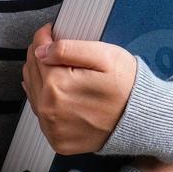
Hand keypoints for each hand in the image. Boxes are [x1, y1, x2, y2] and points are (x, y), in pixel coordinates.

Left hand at [21, 21, 137, 154]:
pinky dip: (47, 102)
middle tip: (56, 50)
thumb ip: (68, 49)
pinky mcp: (58, 139)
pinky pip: (42, 115)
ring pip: (32, 92)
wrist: (141, 119)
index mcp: (57, 84)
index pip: (36, 51)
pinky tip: (61, 94)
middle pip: (31, 71)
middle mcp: (49, 109)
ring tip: (61, 71)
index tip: (52, 32)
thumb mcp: (104, 56)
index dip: (44, 36)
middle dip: (41, 56)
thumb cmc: (127, 86)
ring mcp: (52, 127)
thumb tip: (41, 50)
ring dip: (41, 78)